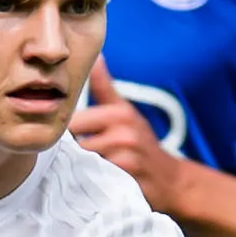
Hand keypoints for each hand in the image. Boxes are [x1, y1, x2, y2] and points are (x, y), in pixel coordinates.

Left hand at [71, 63, 181, 212]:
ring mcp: (125, 156)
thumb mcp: (125, 111)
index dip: (66, 132)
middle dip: (71, 149)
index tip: (69, 140)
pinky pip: (94, 177)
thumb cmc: (140, 142)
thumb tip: (95, 57)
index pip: (72, 121)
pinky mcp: (124, 178)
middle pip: (74, 142)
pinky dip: (90, 179)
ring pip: (82, 160)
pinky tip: (97, 179)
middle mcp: (123, 132)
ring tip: (88, 168)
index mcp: (118, 113)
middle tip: (76, 156)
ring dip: (80, 166)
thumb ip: (104, 87)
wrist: (169, 179)